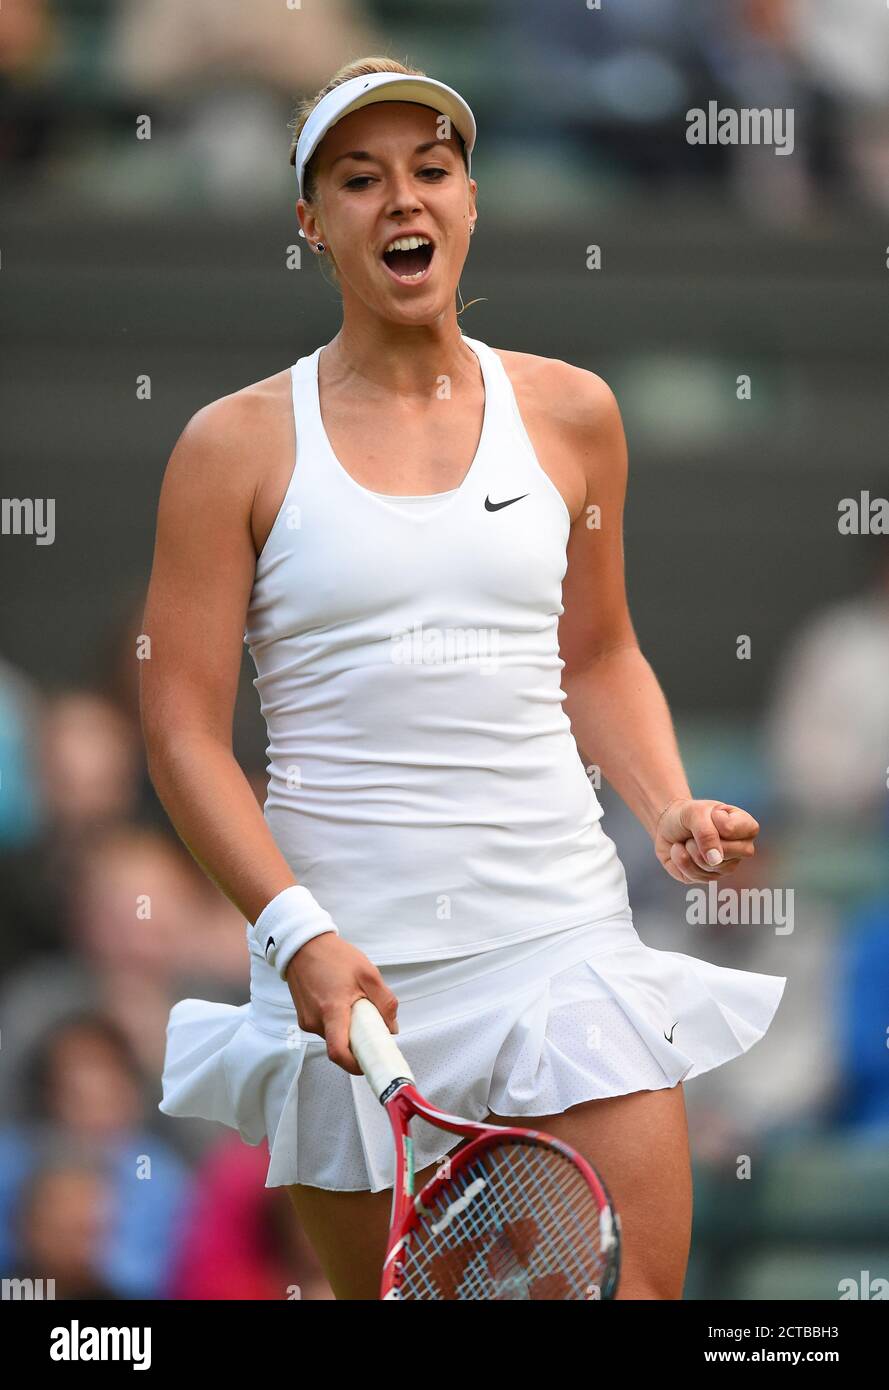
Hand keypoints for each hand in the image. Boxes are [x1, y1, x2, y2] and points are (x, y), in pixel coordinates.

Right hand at [284, 934, 398, 1076]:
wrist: (303, 945)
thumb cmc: (333, 955)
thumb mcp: (368, 974)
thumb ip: (384, 1002)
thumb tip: (392, 1027)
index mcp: (332, 1009)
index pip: (339, 1051)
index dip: (355, 1065)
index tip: (370, 1063)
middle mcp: (315, 1020)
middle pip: (340, 1046)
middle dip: (357, 1041)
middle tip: (369, 1024)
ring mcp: (307, 1020)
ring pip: (333, 1037)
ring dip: (347, 1029)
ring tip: (353, 1004)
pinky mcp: (304, 1018)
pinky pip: (325, 1028)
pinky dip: (337, 1022)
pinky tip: (340, 1002)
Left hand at [654, 797, 758, 884]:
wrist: (664, 825)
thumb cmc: (685, 815)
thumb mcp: (695, 813)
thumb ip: (707, 833)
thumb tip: (715, 861)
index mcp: (745, 827)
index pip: (749, 830)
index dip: (723, 823)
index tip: (712, 815)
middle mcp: (740, 849)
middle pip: (730, 853)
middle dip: (704, 841)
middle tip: (696, 830)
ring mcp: (725, 866)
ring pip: (711, 866)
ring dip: (690, 850)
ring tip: (688, 840)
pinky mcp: (707, 877)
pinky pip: (695, 875)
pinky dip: (681, 860)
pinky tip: (680, 850)